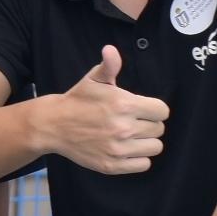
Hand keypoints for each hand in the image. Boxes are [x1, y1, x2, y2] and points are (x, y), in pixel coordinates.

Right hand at [47, 45, 168, 175]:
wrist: (54, 125)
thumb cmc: (78, 100)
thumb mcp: (93, 79)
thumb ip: (109, 65)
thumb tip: (110, 49)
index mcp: (123, 104)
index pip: (162, 111)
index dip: (154, 109)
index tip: (144, 109)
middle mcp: (124, 128)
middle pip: (159, 129)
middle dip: (149, 124)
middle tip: (134, 121)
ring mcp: (118, 149)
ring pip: (155, 147)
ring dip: (146, 141)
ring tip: (132, 136)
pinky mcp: (112, 165)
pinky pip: (143, 164)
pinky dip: (138, 158)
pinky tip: (127, 149)